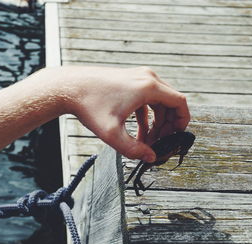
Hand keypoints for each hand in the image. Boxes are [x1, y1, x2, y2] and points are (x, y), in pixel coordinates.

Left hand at [62, 66, 189, 161]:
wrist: (68, 87)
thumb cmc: (89, 106)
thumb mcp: (111, 133)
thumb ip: (133, 149)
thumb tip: (150, 158)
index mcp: (148, 87)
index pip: (180, 102)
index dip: (183, 121)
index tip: (177, 137)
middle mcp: (146, 78)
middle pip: (170, 103)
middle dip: (168, 126)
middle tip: (160, 144)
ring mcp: (137, 77)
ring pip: (158, 102)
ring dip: (156, 122)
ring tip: (147, 142)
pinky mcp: (128, 80)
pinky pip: (146, 99)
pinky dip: (146, 116)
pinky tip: (139, 132)